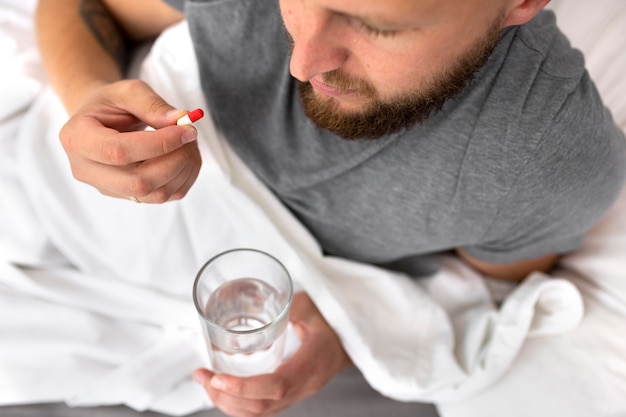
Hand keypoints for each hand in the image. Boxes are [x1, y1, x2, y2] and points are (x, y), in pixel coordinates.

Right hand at [59, 79, 201, 202]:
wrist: (101, 121)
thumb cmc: (112, 103)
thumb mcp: (128, 91)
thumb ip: (153, 104)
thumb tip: (181, 120)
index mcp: (77, 139)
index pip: (120, 152)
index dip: (159, 144)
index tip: (187, 129)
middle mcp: (86, 170)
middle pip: (138, 182)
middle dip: (175, 160)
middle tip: (191, 135)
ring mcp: (108, 188)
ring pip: (156, 194)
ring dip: (184, 168)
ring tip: (189, 142)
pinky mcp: (128, 196)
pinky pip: (165, 196)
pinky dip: (184, 177)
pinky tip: (186, 155)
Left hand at [193, 292, 352, 416]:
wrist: (350, 342)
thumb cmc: (333, 322)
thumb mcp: (313, 306)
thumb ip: (288, 304)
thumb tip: (257, 299)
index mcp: (312, 365)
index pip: (277, 386)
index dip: (245, 387)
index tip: (217, 377)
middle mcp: (304, 386)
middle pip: (262, 406)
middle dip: (226, 396)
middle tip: (202, 376)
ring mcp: (298, 395)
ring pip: (260, 413)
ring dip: (228, 403)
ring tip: (205, 382)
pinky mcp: (290, 395)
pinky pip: (262, 410)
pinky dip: (238, 404)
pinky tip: (222, 389)